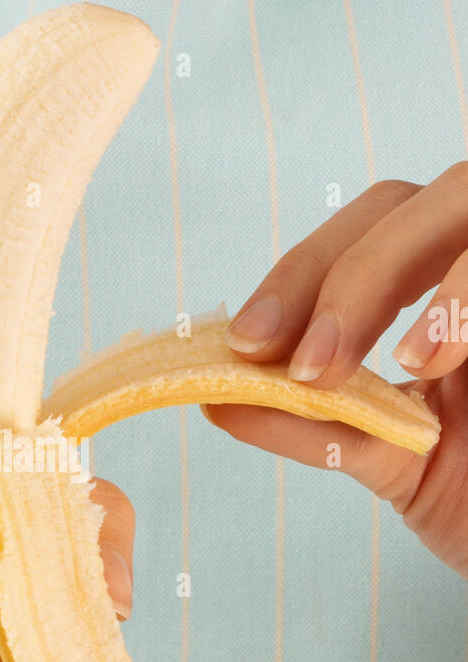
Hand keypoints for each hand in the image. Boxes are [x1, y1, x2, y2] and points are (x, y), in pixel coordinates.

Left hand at [206, 167, 467, 577]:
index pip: (357, 233)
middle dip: (342, 273)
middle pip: (403, 202)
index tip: (248, 342)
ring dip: (398, 276)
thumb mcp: (388, 460)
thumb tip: (217, 401)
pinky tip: (435, 362)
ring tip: (380, 366)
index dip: (299, 274)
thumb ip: (311, 424)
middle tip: (304, 363)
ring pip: (461, 201)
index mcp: (431, 283)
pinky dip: (461, 301)